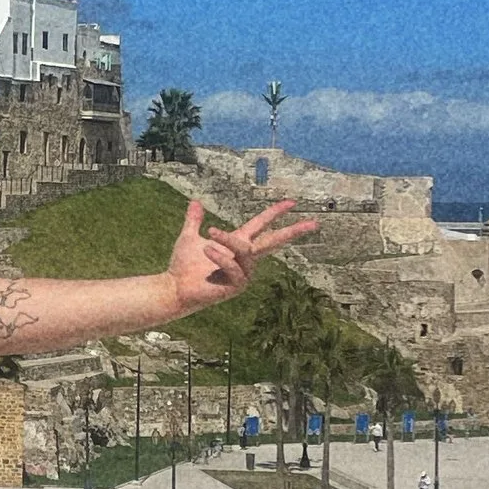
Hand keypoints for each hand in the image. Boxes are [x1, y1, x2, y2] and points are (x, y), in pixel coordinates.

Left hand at [165, 198, 312, 312]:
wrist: (174, 287)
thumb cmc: (183, 266)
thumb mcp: (189, 237)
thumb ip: (194, 221)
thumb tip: (195, 202)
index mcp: (238, 245)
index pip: (261, 225)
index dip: (275, 213)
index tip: (291, 202)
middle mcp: (245, 259)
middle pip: (274, 241)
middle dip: (293, 231)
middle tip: (314, 223)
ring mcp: (244, 273)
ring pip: (246, 250)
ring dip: (228, 240)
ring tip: (211, 232)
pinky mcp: (237, 286)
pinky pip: (234, 266)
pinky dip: (220, 256)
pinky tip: (206, 251)